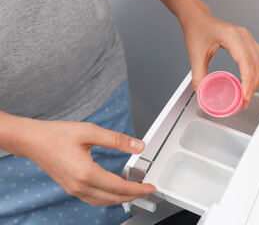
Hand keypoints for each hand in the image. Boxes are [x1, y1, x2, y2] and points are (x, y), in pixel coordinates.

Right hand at [19, 119, 155, 206]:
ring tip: (134, 190)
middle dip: (133, 196)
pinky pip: (94, 199)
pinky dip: (108, 197)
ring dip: (121, 198)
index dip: (138, 188)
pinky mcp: (71, 188)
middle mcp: (80, 186)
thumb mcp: (90, 131)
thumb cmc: (56, 135)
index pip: (119, 187)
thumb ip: (117, 140)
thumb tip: (138, 146)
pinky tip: (114, 189)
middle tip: (146, 189)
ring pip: (104, 202)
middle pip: (113, 198)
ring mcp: (74, 190)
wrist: (32, 140)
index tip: (150, 187)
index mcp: (86, 173)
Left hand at [180, 12, 258, 108]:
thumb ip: (199, 78)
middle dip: (253, 85)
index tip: (245, 95)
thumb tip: (202, 97)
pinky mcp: (249, 42)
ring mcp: (248, 38)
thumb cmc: (197, 31)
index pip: (246, 60)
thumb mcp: (195, 56)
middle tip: (245, 101)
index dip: (248, 80)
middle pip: (256, 63)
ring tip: (250, 95)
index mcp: (231, 36)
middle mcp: (244, 35)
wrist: (198, 19)